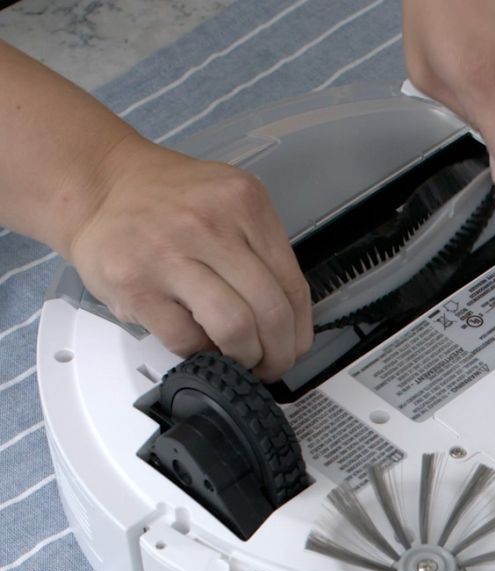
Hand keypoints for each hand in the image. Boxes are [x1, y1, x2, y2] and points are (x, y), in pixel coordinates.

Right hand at [67, 135, 312, 381]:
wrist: (101, 186)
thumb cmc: (166, 202)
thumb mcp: (228, 205)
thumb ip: (260, 253)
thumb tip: (287, 323)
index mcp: (244, 204)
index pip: (293, 286)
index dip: (299, 331)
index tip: (294, 348)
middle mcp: (210, 224)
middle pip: (270, 311)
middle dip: (278, 354)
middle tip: (271, 365)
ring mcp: (170, 254)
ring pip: (235, 328)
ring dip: (245, 358)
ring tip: (241, 360)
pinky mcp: (136, 285)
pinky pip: (186, 339)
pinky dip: (200, 353)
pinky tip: (200, 346)